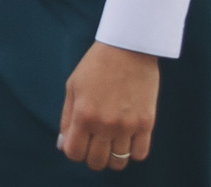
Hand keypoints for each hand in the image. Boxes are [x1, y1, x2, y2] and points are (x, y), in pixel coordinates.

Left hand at [60, 41, 159, 169]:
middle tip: (96, 143)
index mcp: (83, 114)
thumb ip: (67, 118)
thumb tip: (64, 145)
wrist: (128, 47)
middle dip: (92, 156)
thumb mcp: (73, 86)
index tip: (80, 142)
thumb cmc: (97, 65)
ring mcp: (126, 125)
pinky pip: (140, 154)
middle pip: (96, 162)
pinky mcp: (146, 122)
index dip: (75, 151)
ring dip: (113, 156)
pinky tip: (129, 138)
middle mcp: (104, 123)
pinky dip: (133, 151)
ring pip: (118, 162)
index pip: (74, 153)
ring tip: (113, 141)